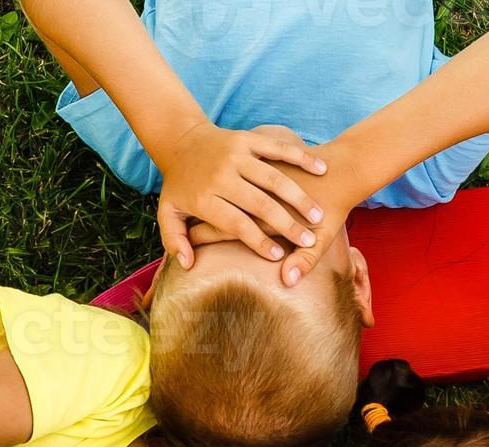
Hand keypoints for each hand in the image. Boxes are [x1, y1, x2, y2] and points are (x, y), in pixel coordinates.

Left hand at [157, 122, 328, 271]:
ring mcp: (236, 154)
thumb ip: (174, 240)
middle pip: (259, 204)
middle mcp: (221, 175)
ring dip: (298, 197)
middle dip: (286, 225)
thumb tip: (187, 265)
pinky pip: (278, 148)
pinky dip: (300, 157)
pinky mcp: (248, 138)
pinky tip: (320, 169)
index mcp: (204, 197)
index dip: (257, 241)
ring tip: (317, 216)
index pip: (236, 224)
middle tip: (307, 240)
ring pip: (273, 178)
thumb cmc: (179, 185)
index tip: (278, 256)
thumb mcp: (168, 213)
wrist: (180, 141)